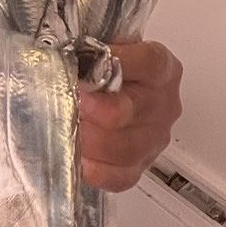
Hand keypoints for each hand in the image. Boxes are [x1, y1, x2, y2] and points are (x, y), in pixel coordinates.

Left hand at [79, 41, 181, 192]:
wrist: (107, 95)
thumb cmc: (105, 71)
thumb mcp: (103, 49)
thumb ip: (91, 51)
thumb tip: (63, 56)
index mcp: (160, 69)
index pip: (148, 63)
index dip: (118, 64)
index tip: (85, 64)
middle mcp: (162, 104)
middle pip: (130, 110)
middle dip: (93, 108)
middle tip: (68, 100)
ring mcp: (154, 138)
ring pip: (124, 147)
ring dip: (89, 139)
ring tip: (66, 127)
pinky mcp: (139, 166)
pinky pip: (119, 177)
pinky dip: (95, 170)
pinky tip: (79, 157)